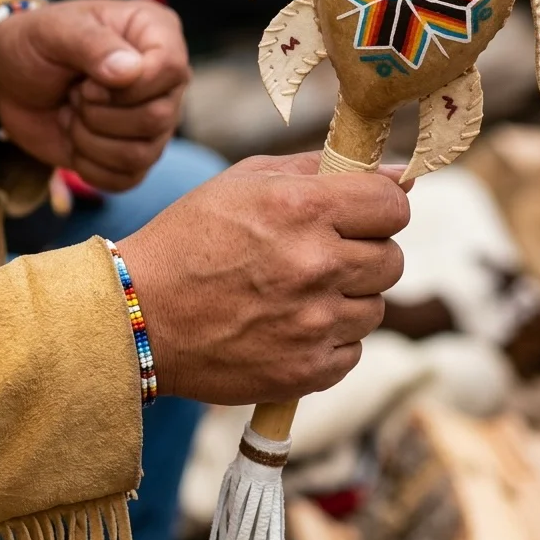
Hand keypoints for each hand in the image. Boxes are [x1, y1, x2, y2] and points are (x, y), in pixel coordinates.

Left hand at [0, 0, 189, 189]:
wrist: (9, 83)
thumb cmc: (36, 45)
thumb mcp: (53, 29)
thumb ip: (92, 44)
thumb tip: (130, 72)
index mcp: (157, 34)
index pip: (171, 69)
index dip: (128, 86)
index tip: (87, 80)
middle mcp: (166, 81)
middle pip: (158, 118)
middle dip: (99, 114)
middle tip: (74, 94)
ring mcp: (156, 122)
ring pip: (142, 154)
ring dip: (89, 140)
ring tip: (72, 113)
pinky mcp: (137, 156)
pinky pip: (126, 179)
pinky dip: (88, 166)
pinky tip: (75, 139)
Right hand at [117, 153, 411, 405]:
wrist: (138, 315)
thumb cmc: (191, 238)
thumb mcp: (246, 181)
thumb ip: (323, 169)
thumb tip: (400, 176)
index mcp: (303, 208)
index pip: (394, 206)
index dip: (381, 208)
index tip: (360, 214)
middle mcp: (316, 264)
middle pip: (392, 259)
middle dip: (364, 253)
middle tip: (320, 255)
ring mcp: (314, 323)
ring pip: (375, 307)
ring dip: (346, 299)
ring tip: (296, 294)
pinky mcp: (308, 370)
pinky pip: (353, 349)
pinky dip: (330, 340)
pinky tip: (290, 327)